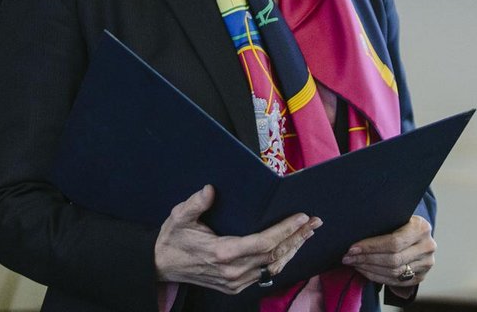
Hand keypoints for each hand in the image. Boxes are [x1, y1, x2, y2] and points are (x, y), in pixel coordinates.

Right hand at [154, 185, 320, 293]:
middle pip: (275, 255)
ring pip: (274, 267)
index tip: (301, 217)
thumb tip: (210, 190)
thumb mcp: (178, 217)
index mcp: (222, 253)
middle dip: (297, 237)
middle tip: (315, 221)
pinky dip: (281, 260)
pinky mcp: (236, 286)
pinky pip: (265, 274)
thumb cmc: (173, 238)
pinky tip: (290, 248)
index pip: (264, 243)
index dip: (286, 230)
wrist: (161, 265)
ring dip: (294, 249)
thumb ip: (195, 204)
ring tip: (308, 232)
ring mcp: (235, 282)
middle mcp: (232, 271)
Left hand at [342, 214, 433, 293]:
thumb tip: (354, 231)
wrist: (419, 233)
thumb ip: (383, 223)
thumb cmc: (401, 222)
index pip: (393, 242)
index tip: (352, 248)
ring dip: (369, 269)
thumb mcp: (396, 216)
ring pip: (393, 272)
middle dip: (366, 259)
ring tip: (354, 264)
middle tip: (348, 258)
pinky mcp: (421, 276)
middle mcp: (427, 247)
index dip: (371, 247)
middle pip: (393, 260)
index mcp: (421, 228)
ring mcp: (426, 263)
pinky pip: (395, 281)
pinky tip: (364, 271)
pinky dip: (377, 277)